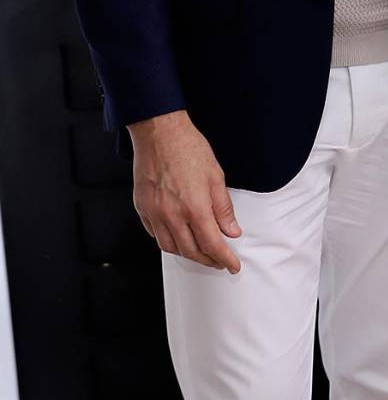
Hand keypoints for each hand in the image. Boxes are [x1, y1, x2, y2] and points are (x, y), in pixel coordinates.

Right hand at [127, 110, 240, 272]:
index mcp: (194, 208)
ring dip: (187, 254)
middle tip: (219, 262)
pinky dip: (169, 241)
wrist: (160, 133)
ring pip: (170, 247)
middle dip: (207, 260)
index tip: (232, 265)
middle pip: (190, 251)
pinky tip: (179, 237)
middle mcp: (172, 215)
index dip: (224, 259)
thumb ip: (223, 208)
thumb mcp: (216, 177)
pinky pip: (155, 234)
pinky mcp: (142, 208)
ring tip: (201, 252)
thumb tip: (231, 231)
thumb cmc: (189, 149)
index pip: (212, 244)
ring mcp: (154, 213)